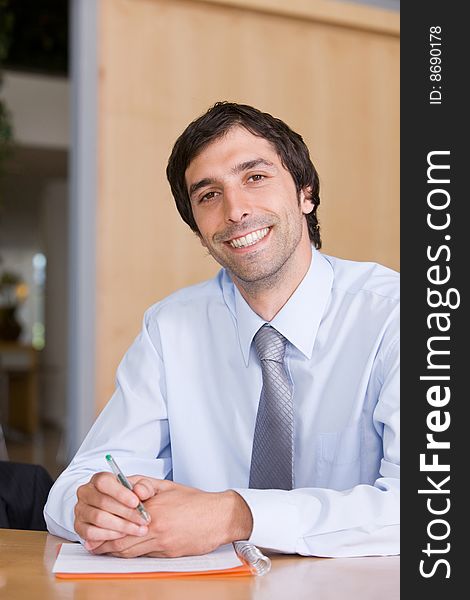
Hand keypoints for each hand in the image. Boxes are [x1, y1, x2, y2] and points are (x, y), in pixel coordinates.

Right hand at [74, 472, 151, 548]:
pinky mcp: (79, 527)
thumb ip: (145, 486)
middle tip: (143, 520)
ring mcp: (81, 510)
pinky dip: (108, 536)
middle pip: (103, 502)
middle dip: (126, 513)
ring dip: (120, 526)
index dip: (120, 493)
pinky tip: (123, 535)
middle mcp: (86, 493)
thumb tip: (140, 491)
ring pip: (98, 518)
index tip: (136, 502)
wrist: (122, 508)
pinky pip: (91, 534)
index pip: (104, 482)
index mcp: (99, 479)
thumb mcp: (141, 487)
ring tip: (137, 529)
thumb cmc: (131, 496)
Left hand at [89, 479, 252, 557]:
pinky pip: (145, 556)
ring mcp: (163, 543)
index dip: (105, 527)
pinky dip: (132, 555)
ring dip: (115, 552)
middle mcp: (156, 528)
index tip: (94, 529)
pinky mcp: (169, 553)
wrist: (218, 516)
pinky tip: (126, 552)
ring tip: (103, 550)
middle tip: (92, 545)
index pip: (122, 521)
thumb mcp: (167, 485)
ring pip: (131, 552)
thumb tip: (126, 486)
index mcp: (154, 509)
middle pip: (122, 541)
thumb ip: (144, 485)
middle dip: (104, 544)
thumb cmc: (194, 500)